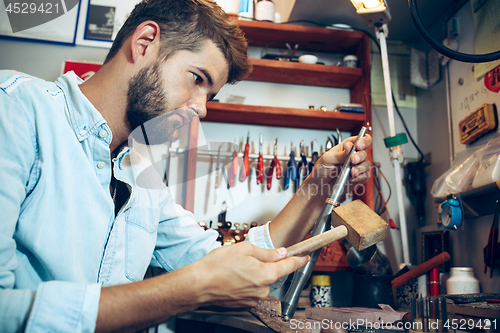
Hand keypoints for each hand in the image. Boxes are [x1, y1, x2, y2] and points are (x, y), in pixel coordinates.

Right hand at [193, 242, 307, 308]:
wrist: (198, 284)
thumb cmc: (217, 266)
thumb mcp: (245, 249)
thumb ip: (266, 252)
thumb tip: (280, 253)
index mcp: (266, 275)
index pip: (290, 266)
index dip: (299, 259)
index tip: (305, 256)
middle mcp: (263, 290)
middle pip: (273, 274)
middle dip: (265, 264)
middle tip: (248, 257)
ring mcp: (254, 299)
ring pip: (261, 281)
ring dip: (254, 273)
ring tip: (235, 268)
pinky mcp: (245, 304)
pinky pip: (252, 289)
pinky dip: (246, 282)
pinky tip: (233, 277)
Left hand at [311, 134, 371, 185]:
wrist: (319, 186)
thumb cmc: (321, 170)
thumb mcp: (327, 159)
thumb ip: (340, 154)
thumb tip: (349, 146)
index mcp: (345, 148)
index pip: (359, 140)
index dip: (362, 140)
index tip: (358, 145)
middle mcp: (352, 156)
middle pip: (364, 152)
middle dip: (360, 155)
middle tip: (352, 159)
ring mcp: (356, 167)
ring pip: (366, 164)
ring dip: (361, 167)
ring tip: (352, 172)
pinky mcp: (358, 178)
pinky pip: (364, 176)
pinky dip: (360, 177)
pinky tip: (352, 178)